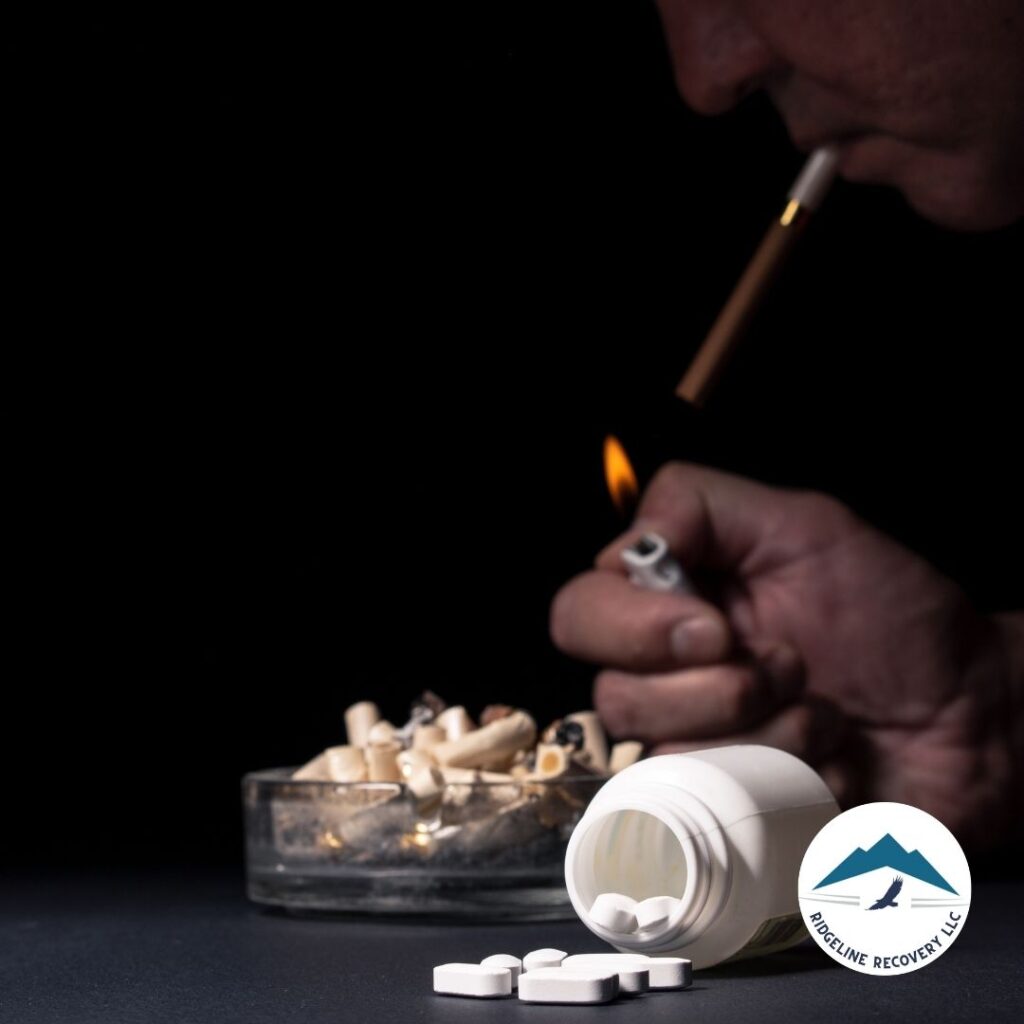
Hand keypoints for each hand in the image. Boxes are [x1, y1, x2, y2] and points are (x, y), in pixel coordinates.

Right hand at [550, 462, 1021, 847]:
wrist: (972, 714)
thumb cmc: (893, 616)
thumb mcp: (804, 526)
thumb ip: (700, 507)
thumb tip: (625, 546)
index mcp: (669, 607)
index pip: (579, 615)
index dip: (633, 629)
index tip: (717, 628)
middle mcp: (668, 683)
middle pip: (614, 701)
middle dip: (720, 690)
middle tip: (792, 667)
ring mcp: (700, 756)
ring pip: (672, 765)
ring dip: (774, 738)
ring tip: (827, 716)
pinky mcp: (735, 820)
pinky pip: (730, 819)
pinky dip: (800, 789)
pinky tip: (836, 765)